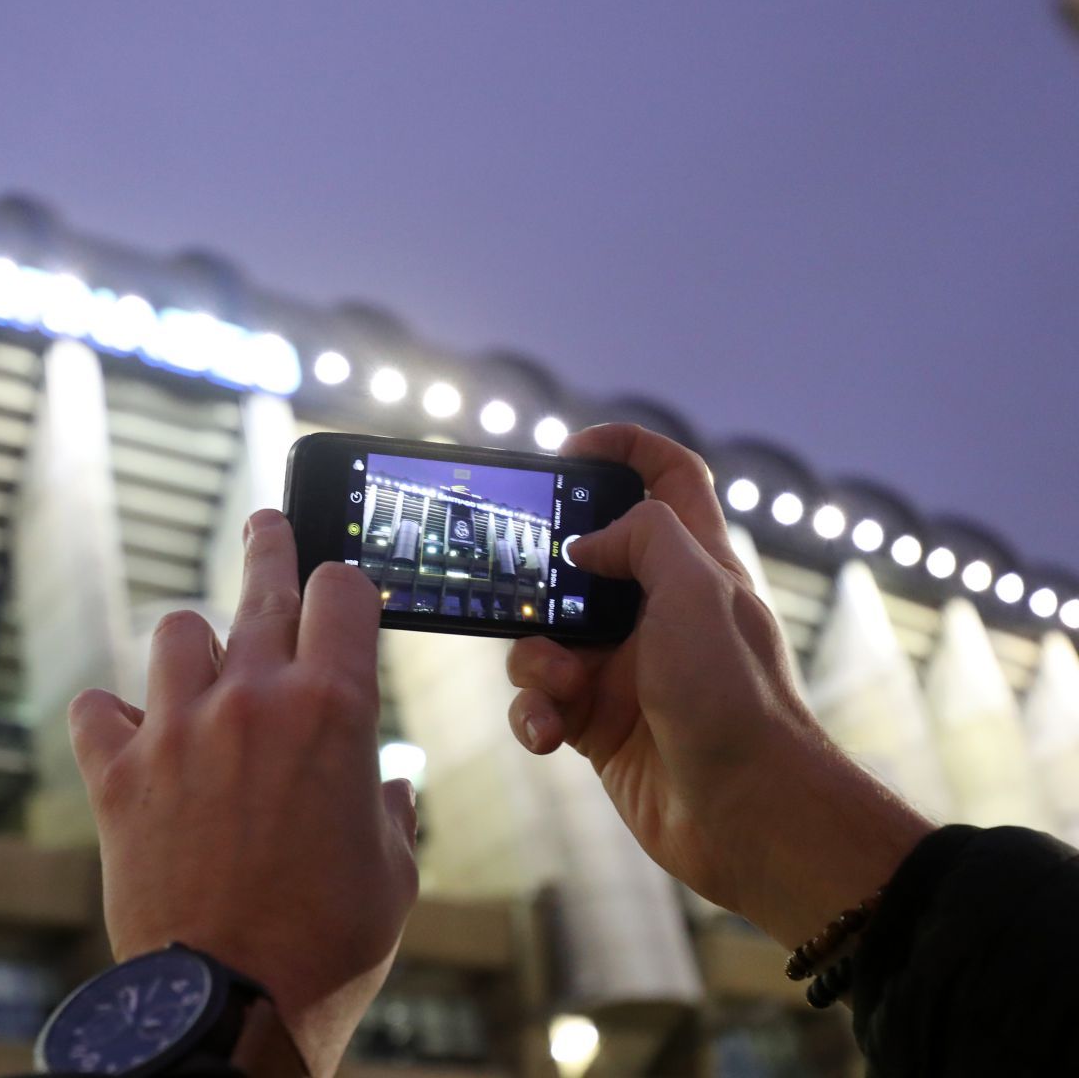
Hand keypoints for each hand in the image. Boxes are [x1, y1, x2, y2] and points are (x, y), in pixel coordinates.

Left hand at [69, 509, 418, 1075]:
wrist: (232, 1002)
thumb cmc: (328, 945)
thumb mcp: (392, 874)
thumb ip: (389, 812)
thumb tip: (389, 789)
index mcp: (336, 710)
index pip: (343, 591)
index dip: (347, 584)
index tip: (342, 588)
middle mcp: (253, 700)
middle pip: (261, 582)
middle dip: (269, 544)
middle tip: (265, 525)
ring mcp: (177, 730)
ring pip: (177, 632)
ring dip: (195, 646)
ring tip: (204, 667)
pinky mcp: (116, 774)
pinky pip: (96, 708)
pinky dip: (112, 715)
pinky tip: (126, 732)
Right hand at [506, 424, 932, 946]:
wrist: (752, 818)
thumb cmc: (738, 703)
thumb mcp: (696, 594)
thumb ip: (642, 540)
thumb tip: (584, 546)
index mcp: (696, 567)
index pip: (669, 479)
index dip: (623, 450)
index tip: (567, 453)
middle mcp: (659, 612)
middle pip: (584, 561)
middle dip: (542, 574)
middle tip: (515, 582)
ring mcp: (627, 670)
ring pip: (546, 637)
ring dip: (533, 661)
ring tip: (559, 689)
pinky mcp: (600, 724)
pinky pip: (541, 703)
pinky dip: (533, 715)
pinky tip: (550, 735)